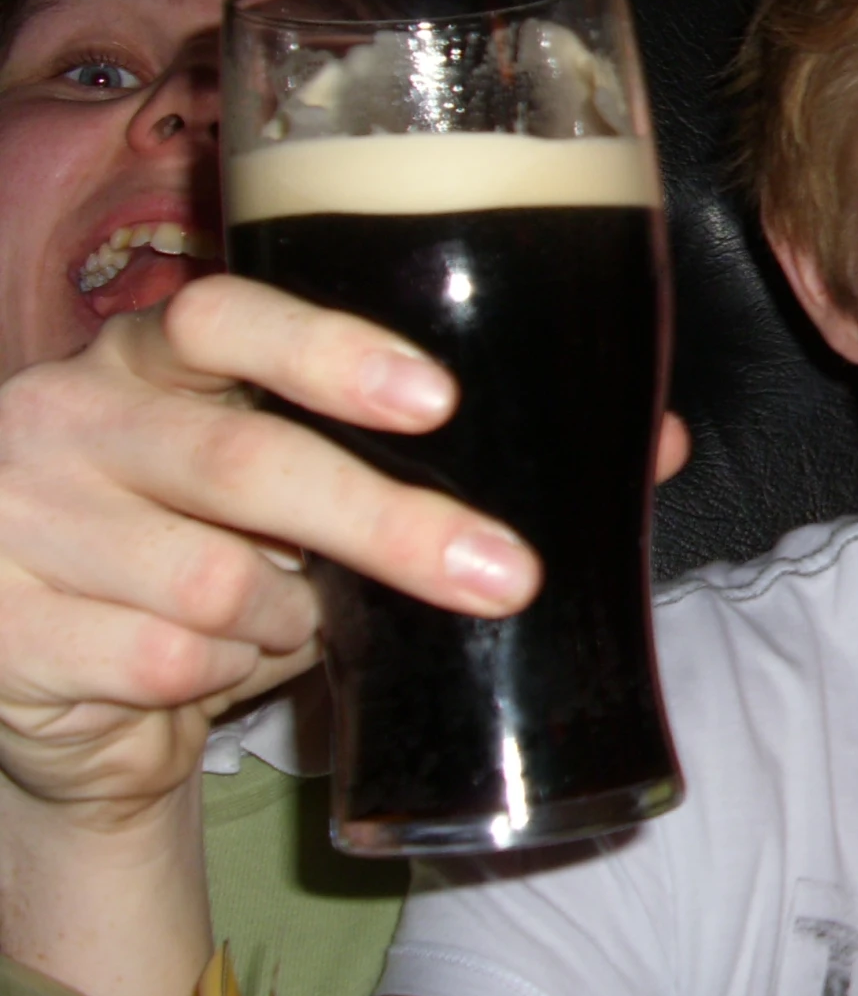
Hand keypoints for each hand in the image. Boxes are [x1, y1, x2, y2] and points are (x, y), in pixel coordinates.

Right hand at [0, 274, 684, 820]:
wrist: (66, 677)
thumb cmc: (226, 546)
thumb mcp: (322, 487)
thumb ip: (459, 454)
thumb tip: (657, 441)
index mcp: (157, 355)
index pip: (224, 318)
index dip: (327, 354)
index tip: (435, 397)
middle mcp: (77, 416)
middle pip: (244, 466)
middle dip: (391, 526)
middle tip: (507, 575)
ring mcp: (21, 521)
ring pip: (213, 588)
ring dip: (287, 619)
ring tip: (291, 610)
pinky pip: (162, 665)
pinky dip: (221, 676)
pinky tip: (217, 661)